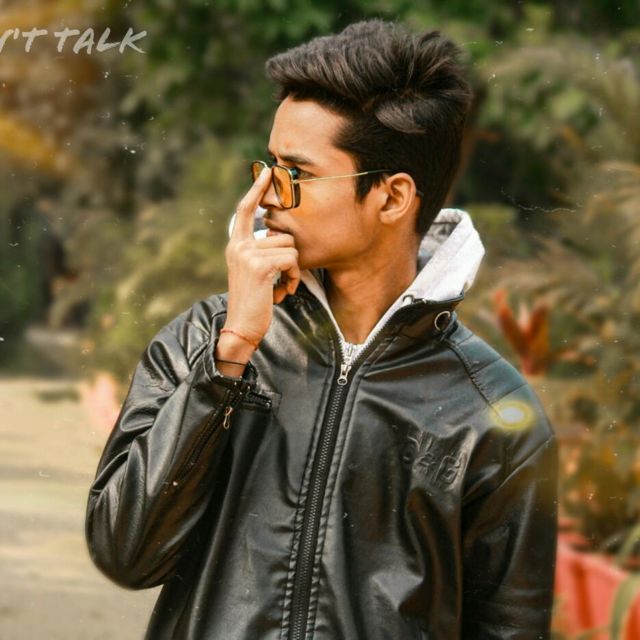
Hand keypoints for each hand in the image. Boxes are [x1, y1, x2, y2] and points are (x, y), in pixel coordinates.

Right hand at [217, 167, 299, 367]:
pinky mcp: (259, 265)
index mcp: (236, 245)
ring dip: (293, 271)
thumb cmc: (254, 302)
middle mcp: (238, 246)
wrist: (242, 326)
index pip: (245, 210)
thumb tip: (280, 237)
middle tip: (281, 280)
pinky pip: (292, 260)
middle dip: (290, 259)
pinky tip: (282, 292)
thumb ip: (262, 252)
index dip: (257, 190)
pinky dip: (294, 278)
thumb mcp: (254, 272)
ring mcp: (247, 254)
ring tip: (280, 287)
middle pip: (282, 235)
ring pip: (290, 248)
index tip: (267, 171)